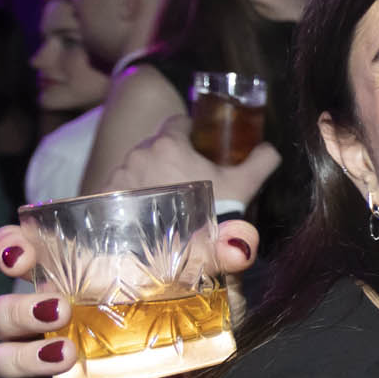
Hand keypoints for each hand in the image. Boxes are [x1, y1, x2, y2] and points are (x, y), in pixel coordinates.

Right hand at [0, 220, 259, 377]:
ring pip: (5, 363)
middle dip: (14, 313)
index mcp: (62, 269)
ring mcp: (54, 357)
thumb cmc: (183, 288)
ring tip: (67, 356)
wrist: (198, 337)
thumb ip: (223, 247)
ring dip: (27, 362)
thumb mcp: (205, 266)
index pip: (13, 251)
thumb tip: (237, 246)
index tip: (21, 254)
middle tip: (57, 312)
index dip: (6, 249)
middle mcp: (45, 314)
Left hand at [110, 114, 281, 208]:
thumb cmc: (208, 212)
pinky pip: (122, 187)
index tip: (201, 146)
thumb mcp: (242, 187)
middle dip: (171, 156)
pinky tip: (148, 210)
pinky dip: (134, 193)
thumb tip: (272, 150)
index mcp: (170, 144)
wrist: (168, 255)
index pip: (178, 122)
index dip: (192, 131)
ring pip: (138, 165)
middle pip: (157, 145)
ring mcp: (119, 175)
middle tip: (190, 177)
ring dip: (151, 175)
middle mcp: (139, 154)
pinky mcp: (106, 196)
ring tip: (169, 198)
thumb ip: (260, 163)